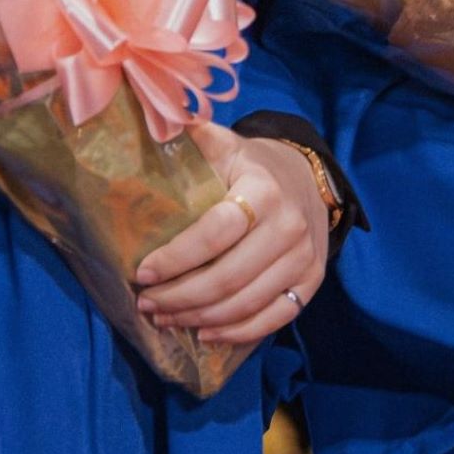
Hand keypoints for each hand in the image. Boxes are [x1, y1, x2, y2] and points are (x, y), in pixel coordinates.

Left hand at [133, 125, 332, 346]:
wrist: (308, 179)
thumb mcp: (226, 145)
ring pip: (245, 303)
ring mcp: (304, 258)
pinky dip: (236, 332)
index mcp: (264, 189)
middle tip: (146, 303)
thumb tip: (156, 121)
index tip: (142, 272)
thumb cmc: (252, 167)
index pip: (216, 232)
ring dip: (198, 318)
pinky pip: (272, 317)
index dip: (177, 257)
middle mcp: (290, 225)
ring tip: (165, 317)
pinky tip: (204, 332)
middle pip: (228, 277)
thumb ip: (193, 135)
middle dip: (179, 297)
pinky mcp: (311, 281)